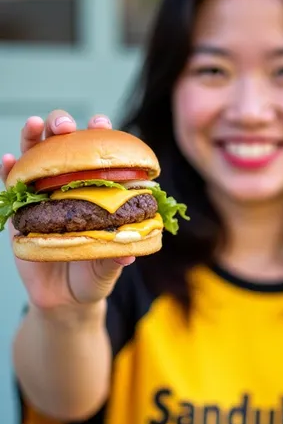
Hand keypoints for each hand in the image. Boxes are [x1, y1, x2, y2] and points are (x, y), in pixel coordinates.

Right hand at [1, 111, 134, 309]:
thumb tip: (129, 252)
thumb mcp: (107, 268)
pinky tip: (8, 160)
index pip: (99, 155)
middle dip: (64, 126)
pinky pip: (11, 186)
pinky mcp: (20, 210)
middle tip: (67, 125)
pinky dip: (8, 170)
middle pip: (64, 145)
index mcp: (97, 191)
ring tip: (36, 124)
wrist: (65, 299)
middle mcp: (69, 186)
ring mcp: (42, 194)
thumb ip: (115, 256)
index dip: (101, 135)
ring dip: (34, 136)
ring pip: (35, 156)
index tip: (103, 125)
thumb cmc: (93, 275)